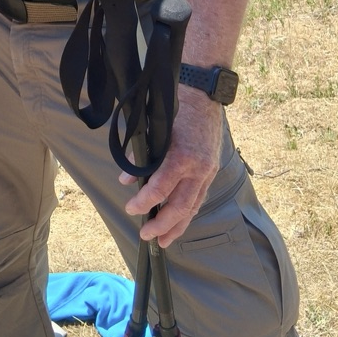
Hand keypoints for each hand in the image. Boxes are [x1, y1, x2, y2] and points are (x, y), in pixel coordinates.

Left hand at [120, 87, 221, 246]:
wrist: (203, 94)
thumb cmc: (176, 108)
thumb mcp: (154, 129)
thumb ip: (141, 156)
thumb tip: (126, 180)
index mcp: (182, 157)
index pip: (161, 189)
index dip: (145, 202)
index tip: (132, 209)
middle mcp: (198, 168)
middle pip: (180, 206)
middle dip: (163, 225)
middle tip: (147, 237)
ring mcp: (208, 170)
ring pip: (193, 206)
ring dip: (178, 226)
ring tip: (164, 241)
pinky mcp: (211, 170)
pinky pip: (199, 196)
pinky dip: (188, 211)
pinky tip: (179, 221)